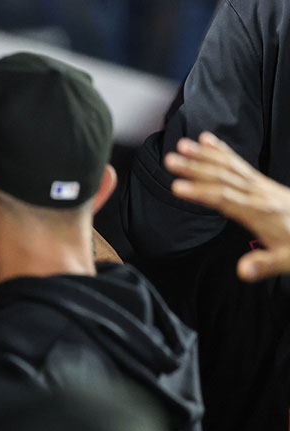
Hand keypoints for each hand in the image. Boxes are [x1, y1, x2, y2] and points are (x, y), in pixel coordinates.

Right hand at [166, 131, 289, 280]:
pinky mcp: (262, 183)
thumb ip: (264, 265)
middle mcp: (259, 194)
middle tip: (170, 160)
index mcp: (260, 213)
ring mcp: (260, 186)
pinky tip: (209, 142)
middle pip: (222, 177)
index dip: (201, 192)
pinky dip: (223, 152)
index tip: (177, 187)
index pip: (225, 199)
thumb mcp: (286, 260)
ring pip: (229, 167)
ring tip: (183, 145)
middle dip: (195, 168)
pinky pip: (239, 164)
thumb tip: (243, 270)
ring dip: (204, 155)